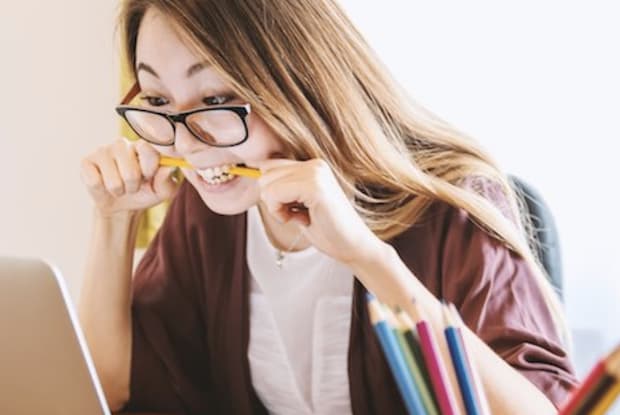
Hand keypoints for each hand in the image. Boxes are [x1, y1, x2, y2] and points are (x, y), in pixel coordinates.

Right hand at [80, 138, 179, 216]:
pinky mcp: (86, 162)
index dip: (149, 171)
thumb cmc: (145, 192)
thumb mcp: (162, 191)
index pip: (149, 152)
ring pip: (113, 182)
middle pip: (131, 173)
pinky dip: (101, 191)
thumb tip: (169, 167)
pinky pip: (95, 182)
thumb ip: (167, 181)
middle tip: (132, 185)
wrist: (122, 205)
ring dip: (119, 191)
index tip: (149, 176)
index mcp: (143, 146)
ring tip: (119, 186)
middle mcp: (122, 144)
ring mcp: (103, 151)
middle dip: (133, 187)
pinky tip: (103, 185)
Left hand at [256, 158, 385, 265]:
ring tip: (301, 216)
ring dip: (277, 208)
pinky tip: (301, 219)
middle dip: (273, 200)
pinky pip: (274, 194)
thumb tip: (256, 175)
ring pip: (267, 184)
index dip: (271, 191)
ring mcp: (315, 173)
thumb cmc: (327, 230)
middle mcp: (314, 164)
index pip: (270, 166)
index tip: (290, 208)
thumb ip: (283, 188)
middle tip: (297, 214)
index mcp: (312, 166)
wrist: (353, 247)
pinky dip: (280, 213)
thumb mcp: (299, 204)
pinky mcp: (314, 186)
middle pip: (265, 174)